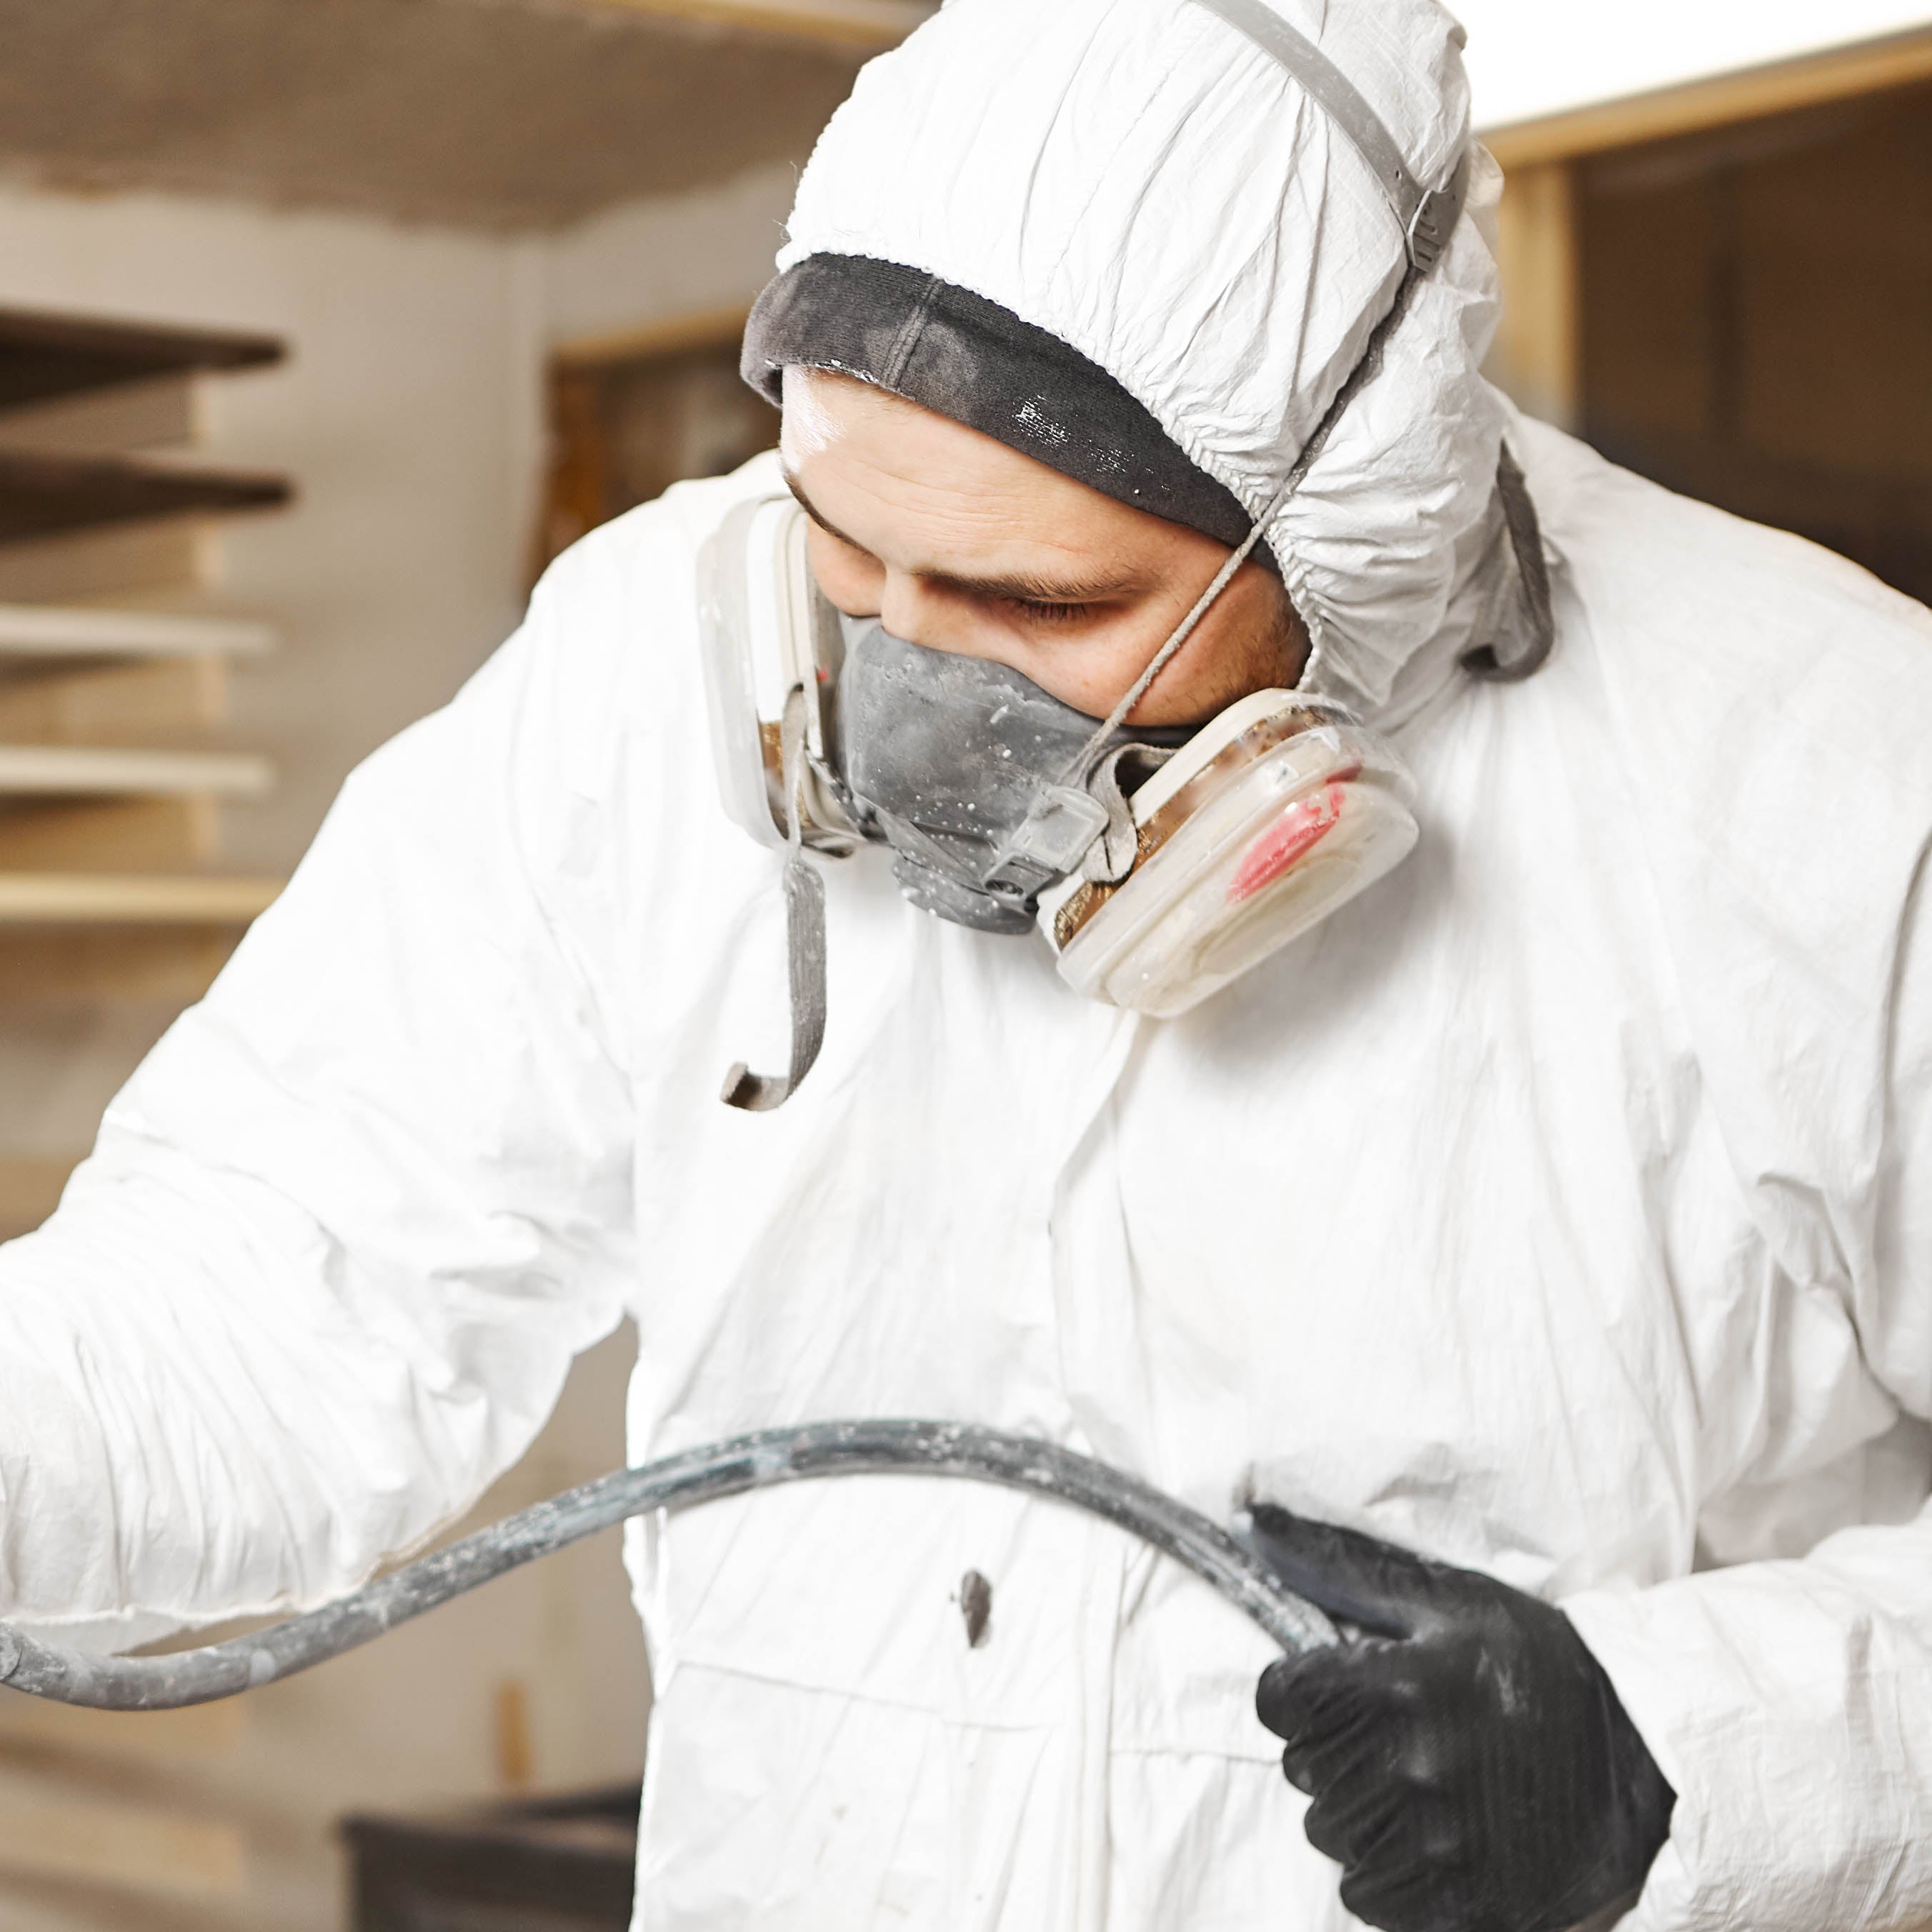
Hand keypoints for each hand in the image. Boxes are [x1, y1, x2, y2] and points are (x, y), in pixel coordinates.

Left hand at [1250, 1504, 1674, 1931]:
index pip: (1279, 1701)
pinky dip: (1391, 1872)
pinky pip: (1370, 1899)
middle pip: (1304, 1768)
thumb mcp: (1444, 1598)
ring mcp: (1436, 1848)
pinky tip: (1438, 1837)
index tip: (1340, 1692)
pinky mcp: (1462, 1909)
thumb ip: (1337, 1564)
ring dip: (1363, 1810)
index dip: (1304, 1694)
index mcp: (1397, 1687)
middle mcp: (1409, 1769)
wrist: (1641, 1755)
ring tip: (1427, 1784)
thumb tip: (1251, 1519)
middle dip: (1339, 1748)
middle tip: (1403, 1735)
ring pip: (1332, 1834)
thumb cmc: (1532, 1664)